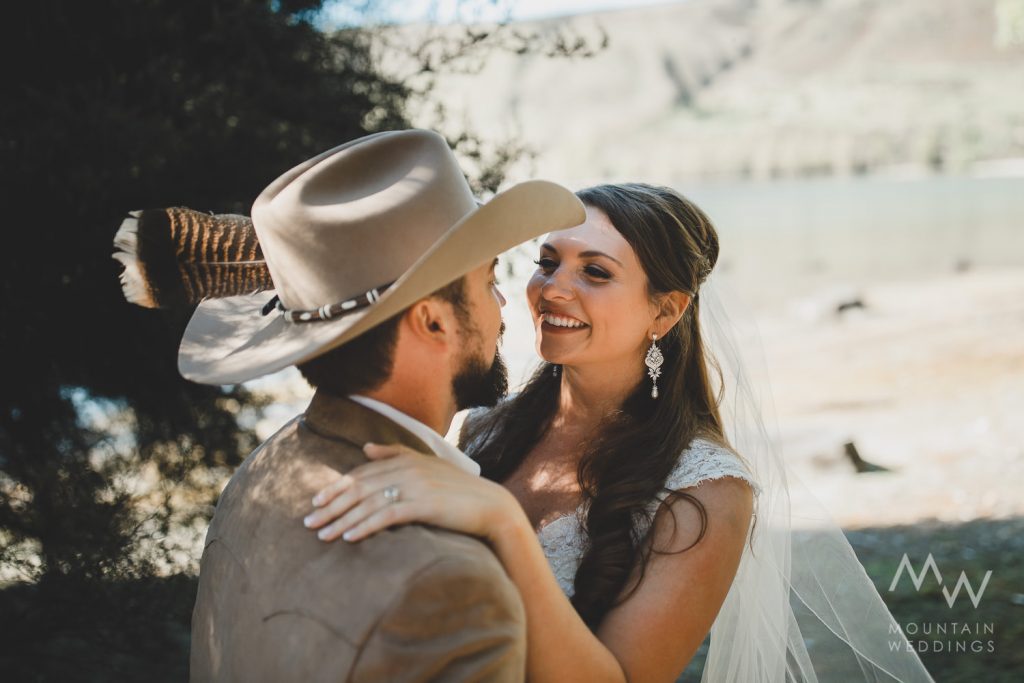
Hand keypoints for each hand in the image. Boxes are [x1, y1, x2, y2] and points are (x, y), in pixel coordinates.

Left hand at [303, 442, 523, 543]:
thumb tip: (365, 448)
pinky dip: (366, 526)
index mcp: (406, 460)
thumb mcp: (427, 466)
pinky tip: (350, 538)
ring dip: (342, 520)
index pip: (362, 472)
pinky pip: (388, 516)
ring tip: (322, 535)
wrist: (491, 506)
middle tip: (309, 522)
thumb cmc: (458, 489)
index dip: (337, 487)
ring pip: (369, 503)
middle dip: (331, 506)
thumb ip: (396, 454)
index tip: (316, 502)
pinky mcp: (425, 505)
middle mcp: (407, 469)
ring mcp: (416, 486)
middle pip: (360, 488)